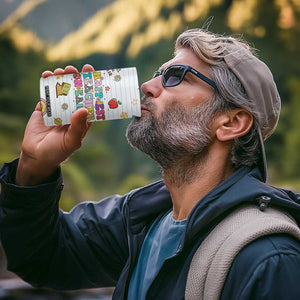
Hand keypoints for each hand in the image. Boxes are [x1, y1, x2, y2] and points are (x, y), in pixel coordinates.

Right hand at [16, 64, 94, 185]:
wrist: (37, 156)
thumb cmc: (58, 151)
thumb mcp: (71, 141)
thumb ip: (78, 126)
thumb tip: (84, 109)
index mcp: (82, 119)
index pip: (90, 101)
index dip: (92, 88)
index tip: (93, 74)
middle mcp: (72, 111)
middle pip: (76, 92)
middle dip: (76, 79)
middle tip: (74, 69)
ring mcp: (58, 108)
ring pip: (61, 90)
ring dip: (61, 78)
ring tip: (61, 71)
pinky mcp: (44, 108)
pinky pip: (46, 93)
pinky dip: (46, 83)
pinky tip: (47, 75)